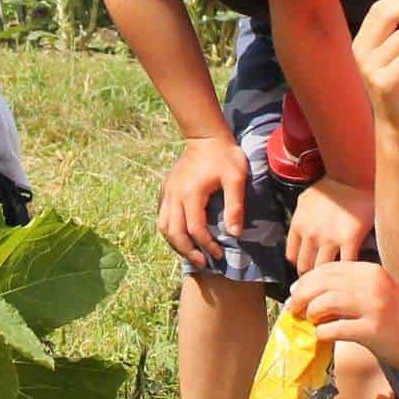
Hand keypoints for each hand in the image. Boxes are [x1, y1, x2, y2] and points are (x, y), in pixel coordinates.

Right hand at [159, 136, 249, 268]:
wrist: (206, 136)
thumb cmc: (224, 156)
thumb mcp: (236, 177)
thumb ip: (235, 206)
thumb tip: (234, 234)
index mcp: (191, 193)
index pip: (195, 229)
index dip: (207, 245)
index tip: (220, 254)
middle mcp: (174, 195)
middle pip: (174, 232)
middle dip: (188, 251)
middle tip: (203, 262)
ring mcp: (168, 192)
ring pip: (163, 226)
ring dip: (176, 244)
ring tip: (191, 253)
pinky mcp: (166, 189)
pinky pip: (162, 216)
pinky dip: (170, 231)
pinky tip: (182, 236)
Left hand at [286, 178, 373, 273]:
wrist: (353, 176)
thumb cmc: (331, 187)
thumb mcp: (305, 200)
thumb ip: (299, 220)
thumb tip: (298, 236)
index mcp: (298, 225)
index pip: (292, 256)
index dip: (300, 264)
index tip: (308, 267)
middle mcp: (310, 234)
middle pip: (305, 267)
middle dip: (312, 275)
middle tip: (322, 280)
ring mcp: (329, 238)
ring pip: (323, 270)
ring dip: (329, 276)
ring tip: (337, 280)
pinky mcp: (350, 239)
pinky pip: (347, 263)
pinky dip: (349, 270)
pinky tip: (352, 271)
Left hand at [287, 261, 398, 365]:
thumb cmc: (396, 315)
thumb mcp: (375, 290)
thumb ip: (348, 287)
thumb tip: (310, 294)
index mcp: (369, 271)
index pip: (328, 269)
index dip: (306, 280)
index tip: (295, 291)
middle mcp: (371, 284)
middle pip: (323, 282)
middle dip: (302, 294)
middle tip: (293, 307)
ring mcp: (373, 306)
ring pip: (327, 301)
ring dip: (311, 312)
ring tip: (308, 320)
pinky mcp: (373, 329)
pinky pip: (337, 328)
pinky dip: (322, 332)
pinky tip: (321, 335)